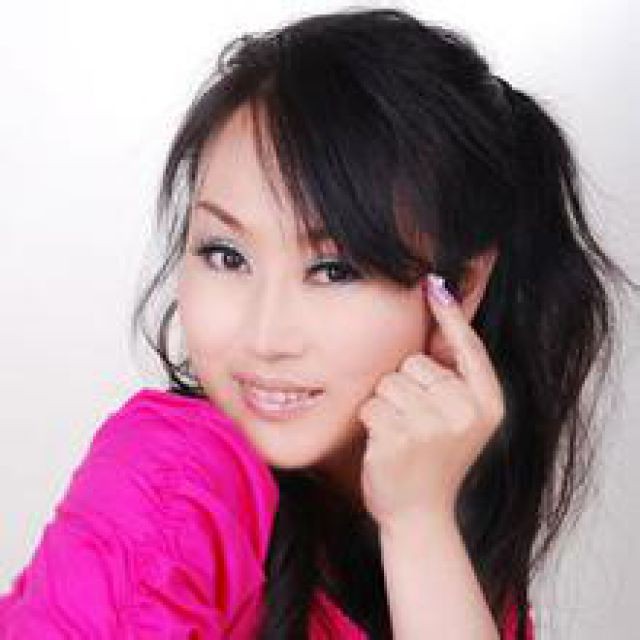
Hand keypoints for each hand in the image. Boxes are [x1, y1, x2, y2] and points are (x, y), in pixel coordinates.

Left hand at [357, 273, 505, 529]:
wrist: (419, 514)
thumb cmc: (433, 459)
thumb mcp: (459, 418)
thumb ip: (453, 375)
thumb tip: (439, 313)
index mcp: (487, 402)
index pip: (467, 347)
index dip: (449, 316)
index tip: (433, 283)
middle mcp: (466, 411)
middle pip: (415, 362)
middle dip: (405, 385)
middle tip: (414, 422)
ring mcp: (435, 426)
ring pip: (388, 381)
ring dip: (386, 404)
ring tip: (401, 434)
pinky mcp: (400, 438)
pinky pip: (371, 404)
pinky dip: (370, 420)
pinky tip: (385, 445)